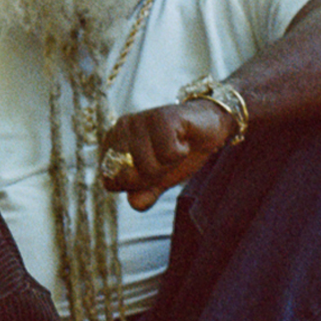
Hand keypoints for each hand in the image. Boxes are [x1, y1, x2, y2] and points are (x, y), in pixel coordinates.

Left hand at [100, 99, 236, 209]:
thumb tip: (136, 204)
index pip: (110, 182)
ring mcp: (139, 120)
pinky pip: (168, 152)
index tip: (153, 172)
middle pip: (129, 177)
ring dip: (169, 164)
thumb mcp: (159, 179)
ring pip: (148, 166)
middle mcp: (120, 129)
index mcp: (111, 145)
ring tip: (176, 148)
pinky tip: (183, 140)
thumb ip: (144, 194)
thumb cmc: (178, 152)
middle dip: (153, 176)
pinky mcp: (161, 116)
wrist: (209, 129)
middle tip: (167, 159)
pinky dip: (181, 152)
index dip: (136, 186)